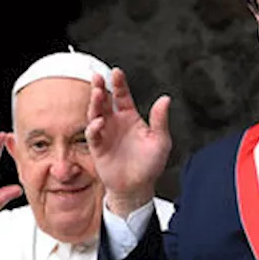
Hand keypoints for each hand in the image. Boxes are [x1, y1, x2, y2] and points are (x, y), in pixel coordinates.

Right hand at [86, 68, 170, 215]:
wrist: (137, 187)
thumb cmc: (150, 165)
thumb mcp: (161, 141)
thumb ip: (160, 120)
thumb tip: (165, 99)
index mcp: (130, 117)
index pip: (123, 96)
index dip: (119, 83)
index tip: (117, 72)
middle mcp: (115, 122)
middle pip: (105, 100)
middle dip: (100, 88)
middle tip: (98, 78)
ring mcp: (105, 134)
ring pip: (95, 113)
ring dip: (95, 103)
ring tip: (97, 94)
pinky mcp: (98, 147)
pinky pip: (93, 134)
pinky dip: (94, 127)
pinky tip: (99, 122)